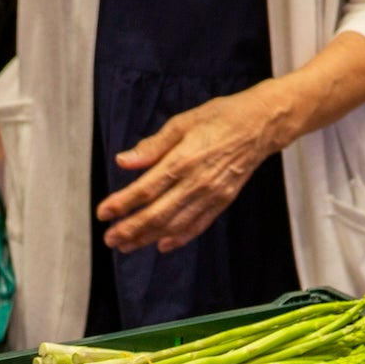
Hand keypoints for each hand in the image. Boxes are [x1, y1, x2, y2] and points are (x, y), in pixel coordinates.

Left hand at [97, 87, 285, 254]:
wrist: (261, 125)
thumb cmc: (220, 118)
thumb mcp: (182, 123)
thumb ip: (152, 147)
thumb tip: (124, 161)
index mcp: (183, 160)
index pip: (145, 189)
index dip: (122, 204)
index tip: (103, 213)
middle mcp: (197, 182)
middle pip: (157, 214)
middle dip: (130, 230)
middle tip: (110, 239)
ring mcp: (211, 195)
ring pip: (175, 225)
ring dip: (148, 238)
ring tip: (127, 246)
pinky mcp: (223, 202)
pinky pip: (198, 225)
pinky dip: (179, 238)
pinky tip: (162, 244)